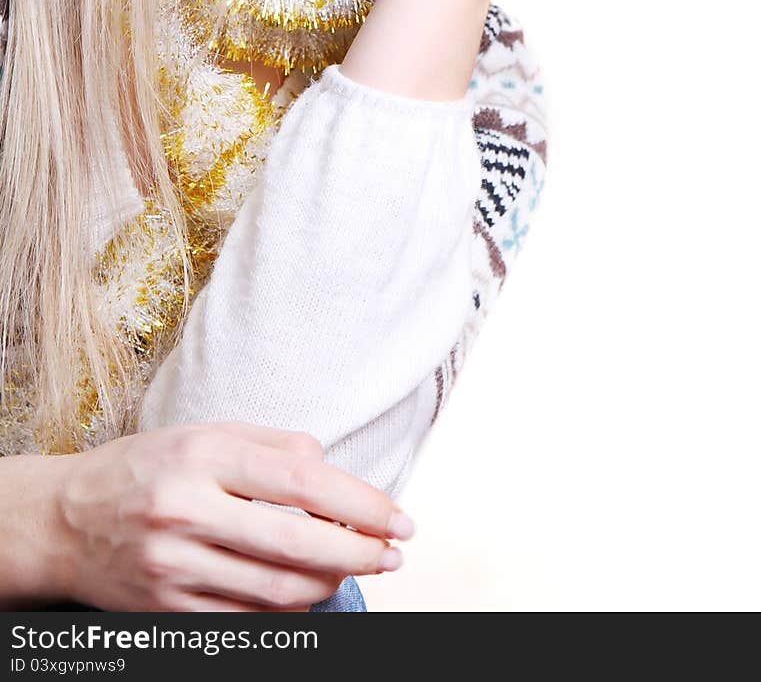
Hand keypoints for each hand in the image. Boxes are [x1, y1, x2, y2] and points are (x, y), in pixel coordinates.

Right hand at [51, 421, 412, 611]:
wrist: (66, 521)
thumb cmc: (149, 467)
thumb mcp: (207, 434)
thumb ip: (274, 445)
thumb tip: (334, 471)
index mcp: (203, 455)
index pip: (303, 480)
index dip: (362, 503)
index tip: (399, 518)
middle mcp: (186, 510)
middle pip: (296, 543)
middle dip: (359, 552)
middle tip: (393, 553)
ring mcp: (174, 566)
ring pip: (277, 591)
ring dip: (329, 584)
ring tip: (351, 567)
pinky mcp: (167, 611)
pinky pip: (247, 621)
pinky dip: (288, 610)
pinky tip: (306, 591)